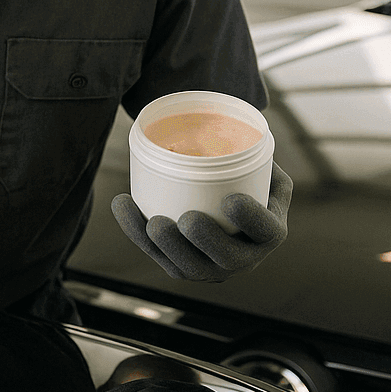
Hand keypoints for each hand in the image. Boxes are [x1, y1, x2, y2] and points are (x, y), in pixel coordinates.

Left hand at [112, 163, 291, 281]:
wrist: (227, 206)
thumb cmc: (246, 178)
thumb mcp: (263, 165)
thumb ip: (258, 149)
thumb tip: (242, 123)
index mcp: (269, 232)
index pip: (266, 230)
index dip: (251, 219)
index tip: (232, 199)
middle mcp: (244, 258)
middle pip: (227, 259)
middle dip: (206, 242)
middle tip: (188, 219)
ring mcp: (211, 268)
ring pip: (189, 267)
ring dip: (168, 248)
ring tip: (153, 222)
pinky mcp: (180, 266)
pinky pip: (156, 255)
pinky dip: (136, 231)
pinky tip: (122, 205)